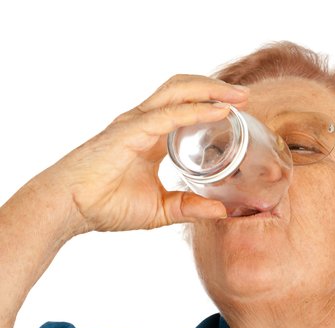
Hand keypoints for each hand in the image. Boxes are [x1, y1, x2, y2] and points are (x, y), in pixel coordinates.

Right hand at [39, 74, 248, 232]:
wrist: (69, 209)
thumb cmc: (106, 205)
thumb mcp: (160, 210)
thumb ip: (190, 207)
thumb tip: (221, 211)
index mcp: (152, 137)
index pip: (185, 107)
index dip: (211, 102)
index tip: (239, 109)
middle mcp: (145, 123)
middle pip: (183, 90)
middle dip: (215, 88)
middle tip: (245, 96)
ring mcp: (136, 123)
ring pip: (177, 92)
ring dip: (210, 90)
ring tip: (238, 96)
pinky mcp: (129, 131)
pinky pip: (168, 115)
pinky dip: (195, 111)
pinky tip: (218, 111)